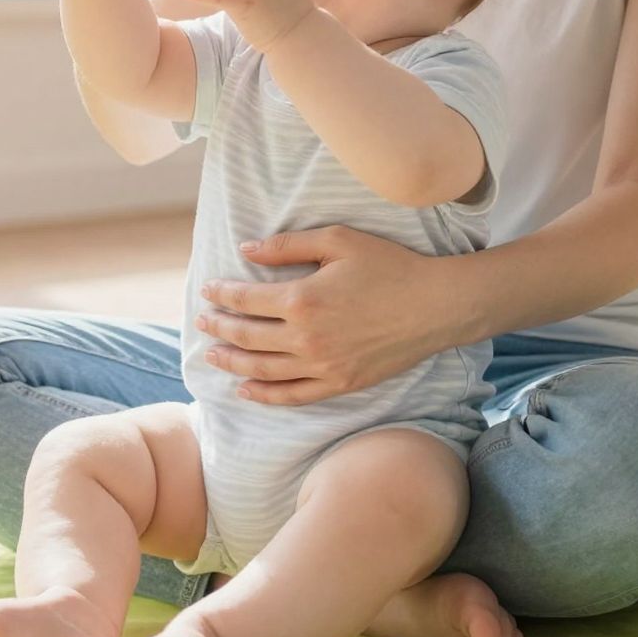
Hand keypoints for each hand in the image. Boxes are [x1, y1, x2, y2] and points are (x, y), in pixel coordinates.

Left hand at [195, 227, 474, 404]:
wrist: (435, 306)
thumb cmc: (389, 266)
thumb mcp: (338, 241)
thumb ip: (288, 245)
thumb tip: (246, 250)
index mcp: (302, 298)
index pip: (245, 300)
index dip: (222, 295)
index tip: (208, 290)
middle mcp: (306, 337)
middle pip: (246, 336)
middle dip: (218, 328)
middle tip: (202, 322)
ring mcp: (322, 366)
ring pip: (262, 370)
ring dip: (232, 362)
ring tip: (213, 354)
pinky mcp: (339, 384)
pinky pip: (291, 396)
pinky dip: (263, 395)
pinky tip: (245, 389)